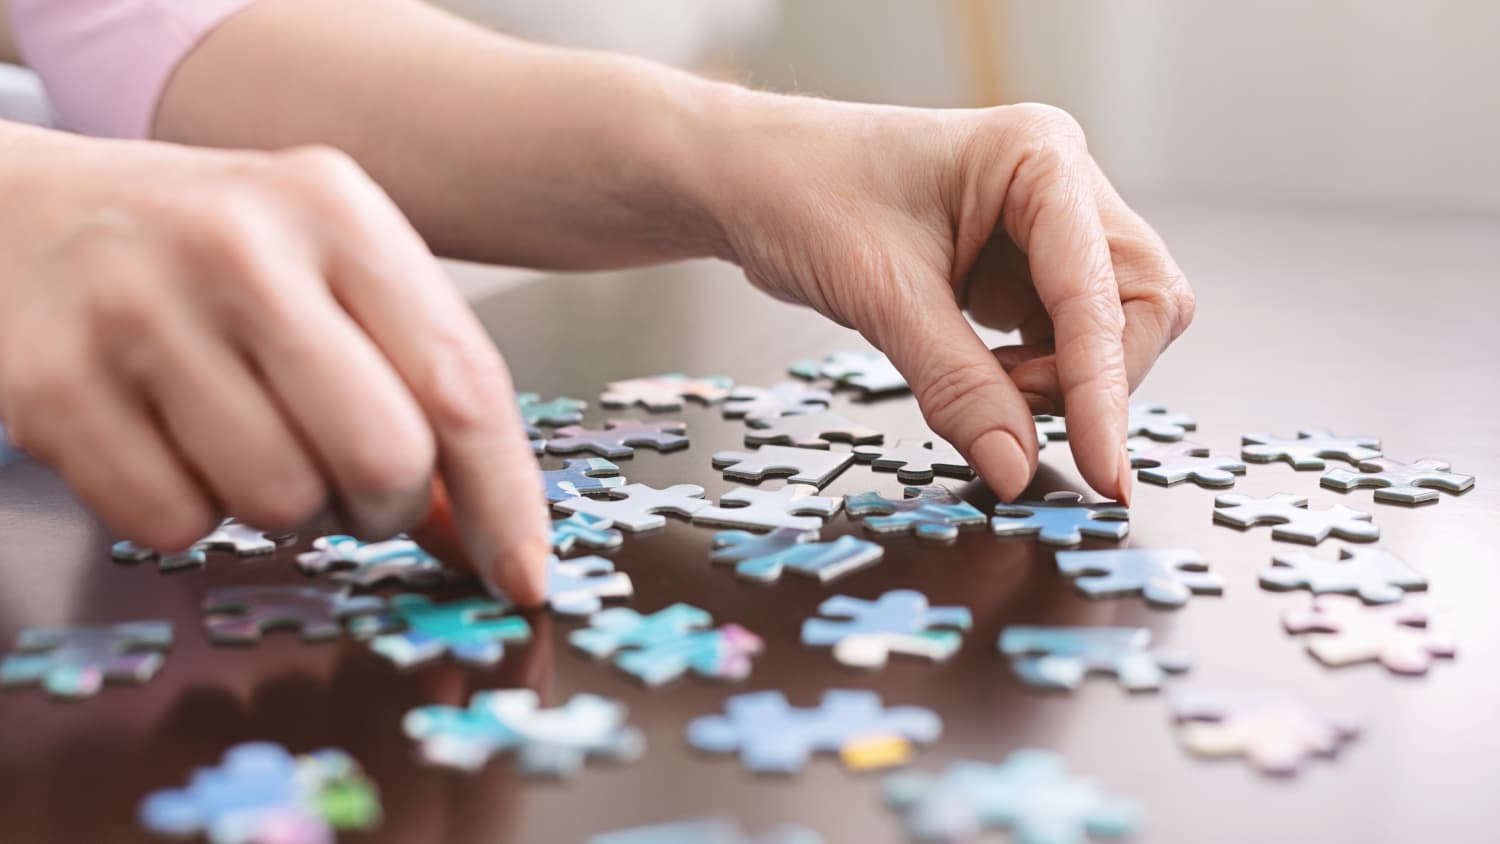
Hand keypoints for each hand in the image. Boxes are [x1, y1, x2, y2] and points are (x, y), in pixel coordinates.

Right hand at [0, 133, 548, 599]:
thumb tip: (481, 531)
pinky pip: (174, 525)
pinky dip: (190, 513)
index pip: (460, 384)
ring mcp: (137, 312)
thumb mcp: (329, 273)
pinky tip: (172, 444)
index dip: (504, 499)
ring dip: (286, 510)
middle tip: (353, 488)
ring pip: (279, 505)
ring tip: (252, 442)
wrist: (20, 212)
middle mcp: (240, 248)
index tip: (522, 574)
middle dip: (383, 507)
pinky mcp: (51, 386)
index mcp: (334, 210)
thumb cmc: (207, 252)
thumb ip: (416, 381)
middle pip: (380, 460)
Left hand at [706, 97, 1194, 501]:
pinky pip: (1065, 341)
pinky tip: (977, 377)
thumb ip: (956, 385)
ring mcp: (1048, 230)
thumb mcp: (880, 295)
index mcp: (1040, 158)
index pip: (1101, 293)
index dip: (1103, 389)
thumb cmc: (803, 194)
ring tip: (977, 385)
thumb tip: (1016, 469)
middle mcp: (1061, 186)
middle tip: (1010, 411)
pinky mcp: (1024, 270)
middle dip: (1091, 377)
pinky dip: (1034, 379)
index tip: (1101, 470)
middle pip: (1141, 306)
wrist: (750, 179)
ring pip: (1110, 331)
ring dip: (1062, 382)